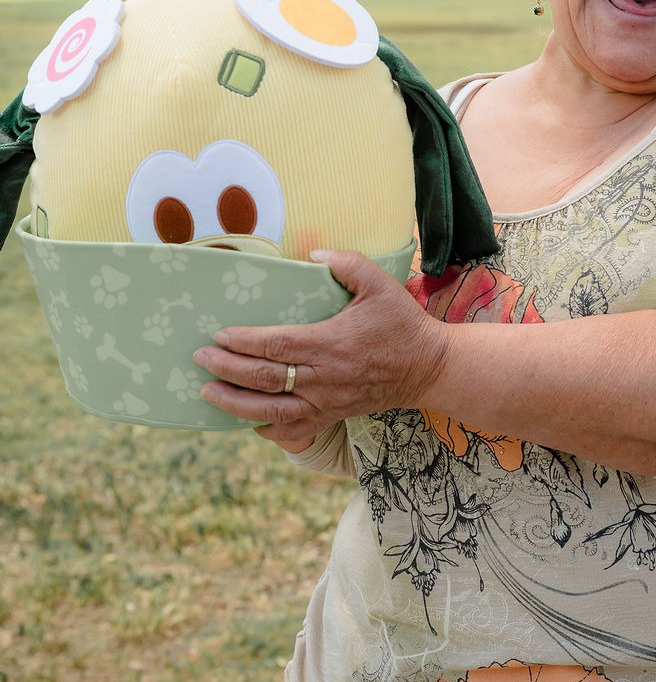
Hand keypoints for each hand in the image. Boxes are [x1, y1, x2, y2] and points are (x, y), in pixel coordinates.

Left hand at [193, 250, 449, 448]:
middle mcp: (324, 378)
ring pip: (271, 411)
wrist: (428, 369)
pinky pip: (293, 429)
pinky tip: (246, 421)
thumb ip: (347, 263)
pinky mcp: (333, 416)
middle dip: (226, 369)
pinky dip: (266, 429)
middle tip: (199, 358)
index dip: (243, 342)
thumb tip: (314, 252)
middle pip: (264, 379)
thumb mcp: (380, 284)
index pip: (276, 346)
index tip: (219, 334)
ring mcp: (327, 402)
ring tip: (208, 393)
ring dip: (235, 404)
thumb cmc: (402, 324)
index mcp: (331, 344)